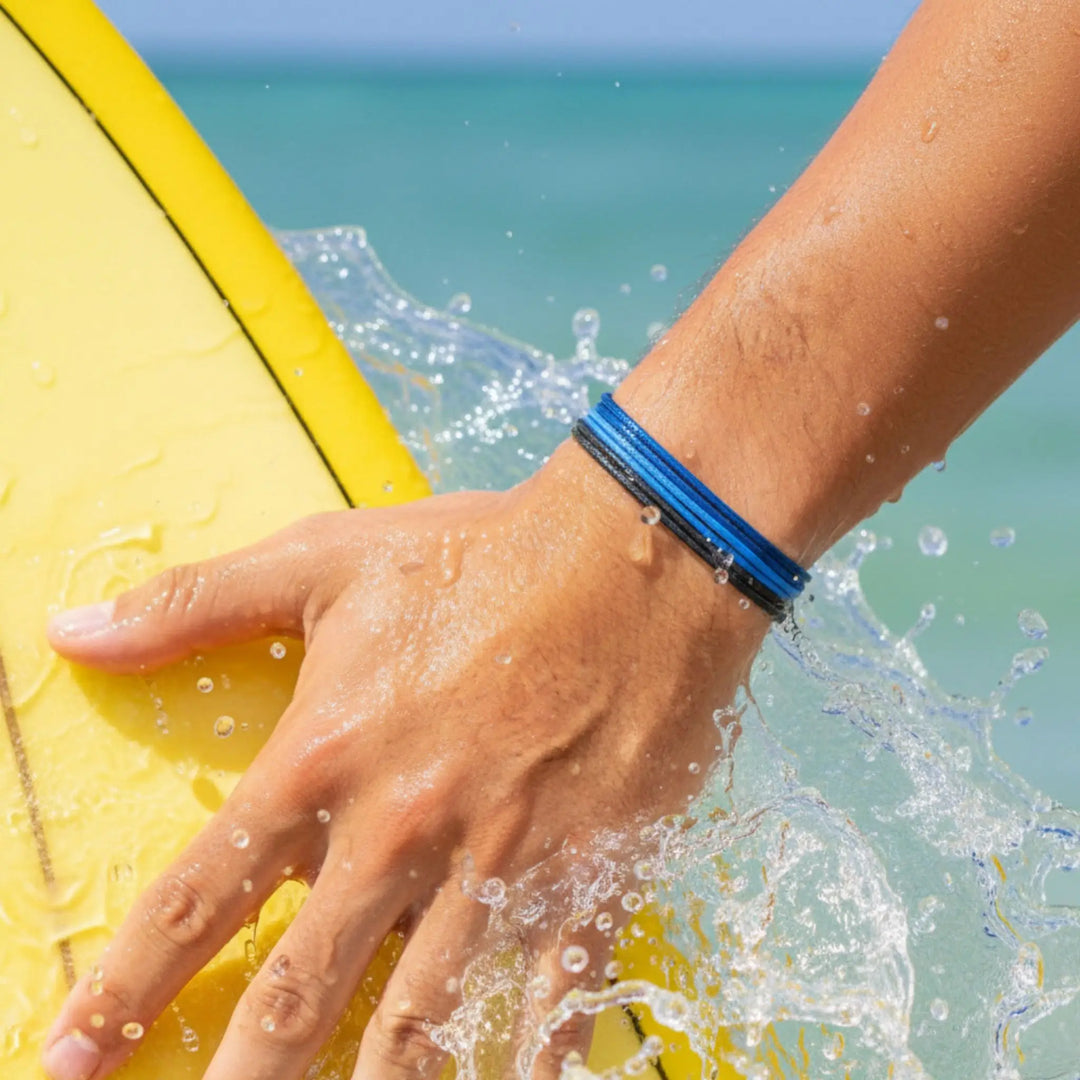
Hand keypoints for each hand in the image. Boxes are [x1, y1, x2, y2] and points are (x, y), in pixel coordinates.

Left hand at [41, 441, 765, 1079]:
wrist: (636, 560)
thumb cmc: (480, 558)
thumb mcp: (327, 559)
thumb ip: (196, 601)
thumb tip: (71, 630)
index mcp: (325, 759)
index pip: (196, 900)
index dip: (123, 989)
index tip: (71, 1057)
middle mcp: (398, 834)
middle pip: (295, 997)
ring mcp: (497, 868)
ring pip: (416, 1026)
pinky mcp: (588, 878)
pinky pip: (553, 1002)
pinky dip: (528, 1068)